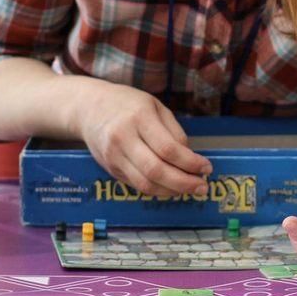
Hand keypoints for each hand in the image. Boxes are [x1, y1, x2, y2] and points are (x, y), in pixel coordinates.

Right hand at [74, 85, 211, 197]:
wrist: (89, 108)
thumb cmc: (127, 104)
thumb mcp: (155, 106)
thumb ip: (174, 132)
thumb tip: (190, 160)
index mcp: (139, 117)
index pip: (168, 148)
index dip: (190, 163)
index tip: (207, 168)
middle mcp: (123, 138)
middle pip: (156, 170)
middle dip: (183, 183)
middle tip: (202, 186)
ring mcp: (114, 155)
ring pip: (145, 183)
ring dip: (172, 191)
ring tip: (190, 189)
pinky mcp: (110, 168)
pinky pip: (137, 185)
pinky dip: (157, 190)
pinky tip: (171, 187)